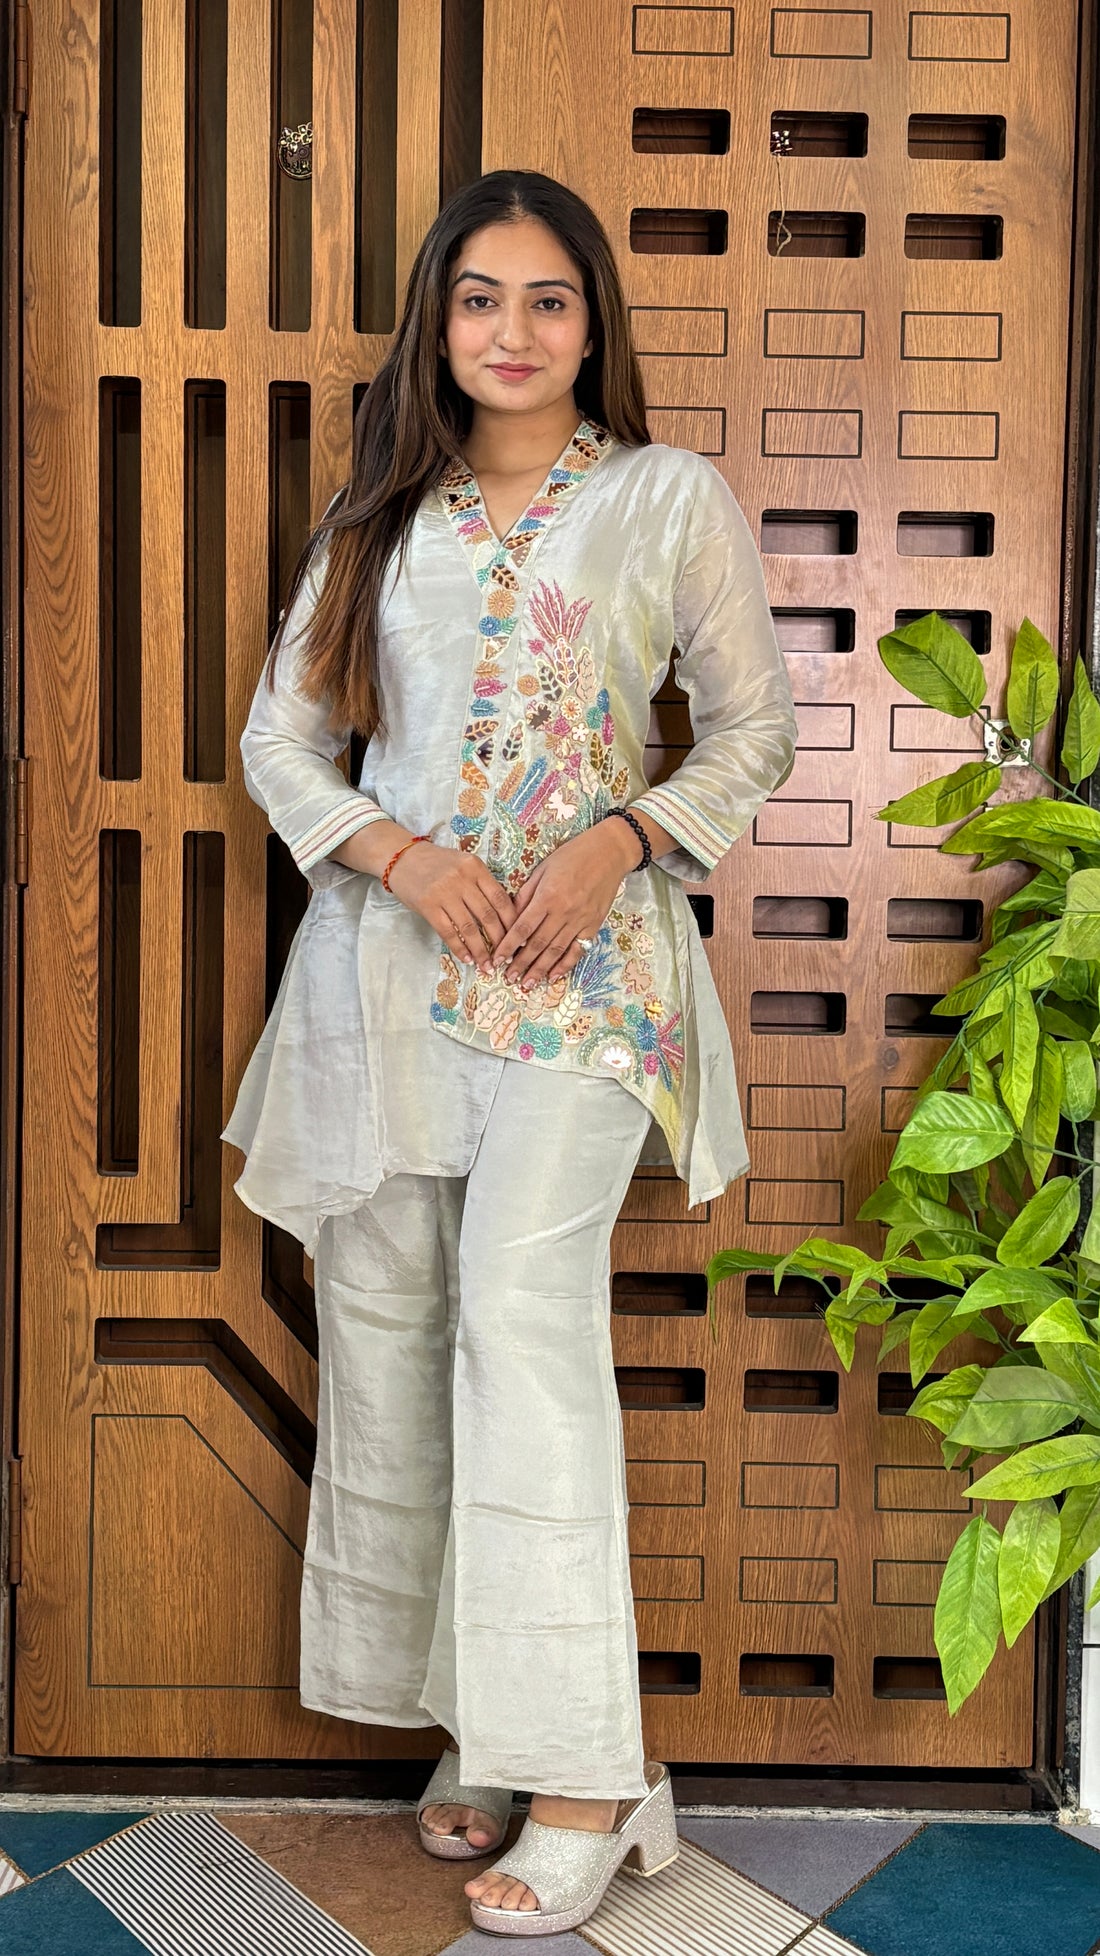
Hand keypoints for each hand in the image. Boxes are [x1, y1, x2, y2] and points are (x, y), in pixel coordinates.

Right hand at [388, 842, 517, 969]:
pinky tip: (467, 959)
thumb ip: (482, 884)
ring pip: (469, 928)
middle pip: (488, 916)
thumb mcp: (464, 865)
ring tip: (486, 965)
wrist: (402, 858)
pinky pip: (448, 932)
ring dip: (480, 950)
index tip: (518, 939)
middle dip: (500, 941)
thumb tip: (503, 916)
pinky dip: (460, 948)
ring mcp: (444, 893)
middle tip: (505, 958)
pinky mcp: (428, 905)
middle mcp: (462, 879)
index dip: (512, 922)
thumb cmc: (437, 863)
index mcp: (476, 868)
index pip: (501, 899)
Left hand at [492, 820, 639, 988]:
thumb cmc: (573, 856)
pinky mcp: (593, 925)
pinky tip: (553, 976)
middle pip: (537, 944)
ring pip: (556, 951)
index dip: (508, 947)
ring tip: (527, 984)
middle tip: (508, 979)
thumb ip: (526, 894)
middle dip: (521, 964)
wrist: (609, 853)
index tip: (497, 960)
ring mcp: (580, 920)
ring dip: (540, 970)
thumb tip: (511, 916)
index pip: (522, 928)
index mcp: (547, 896)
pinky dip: (565, 965)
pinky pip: (577, 950)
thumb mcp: (543, 869)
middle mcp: (563, 912)